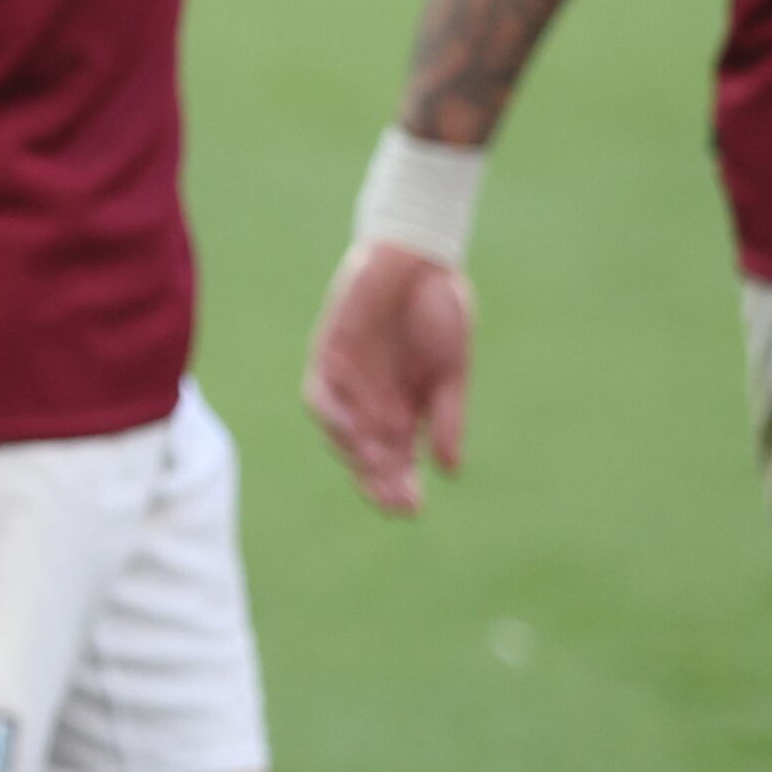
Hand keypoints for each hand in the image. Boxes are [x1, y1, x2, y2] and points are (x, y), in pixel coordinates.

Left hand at [303, 241, 471, 514]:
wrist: (418, 261)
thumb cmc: (440, 314)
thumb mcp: (451, 372)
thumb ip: (446, 417)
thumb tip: (449, 470)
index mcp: (405, 412)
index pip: (398, 462)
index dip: (402, 486)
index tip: (412, 509)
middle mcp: (373, 404)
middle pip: (368, 456)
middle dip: (379, 482)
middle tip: (394, 503)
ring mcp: (348, 382)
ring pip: (343, 433)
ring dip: (357, 455)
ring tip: (377, 473)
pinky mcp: (328, 356)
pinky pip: (320, 395)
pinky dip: (332, 416)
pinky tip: (351, 431)